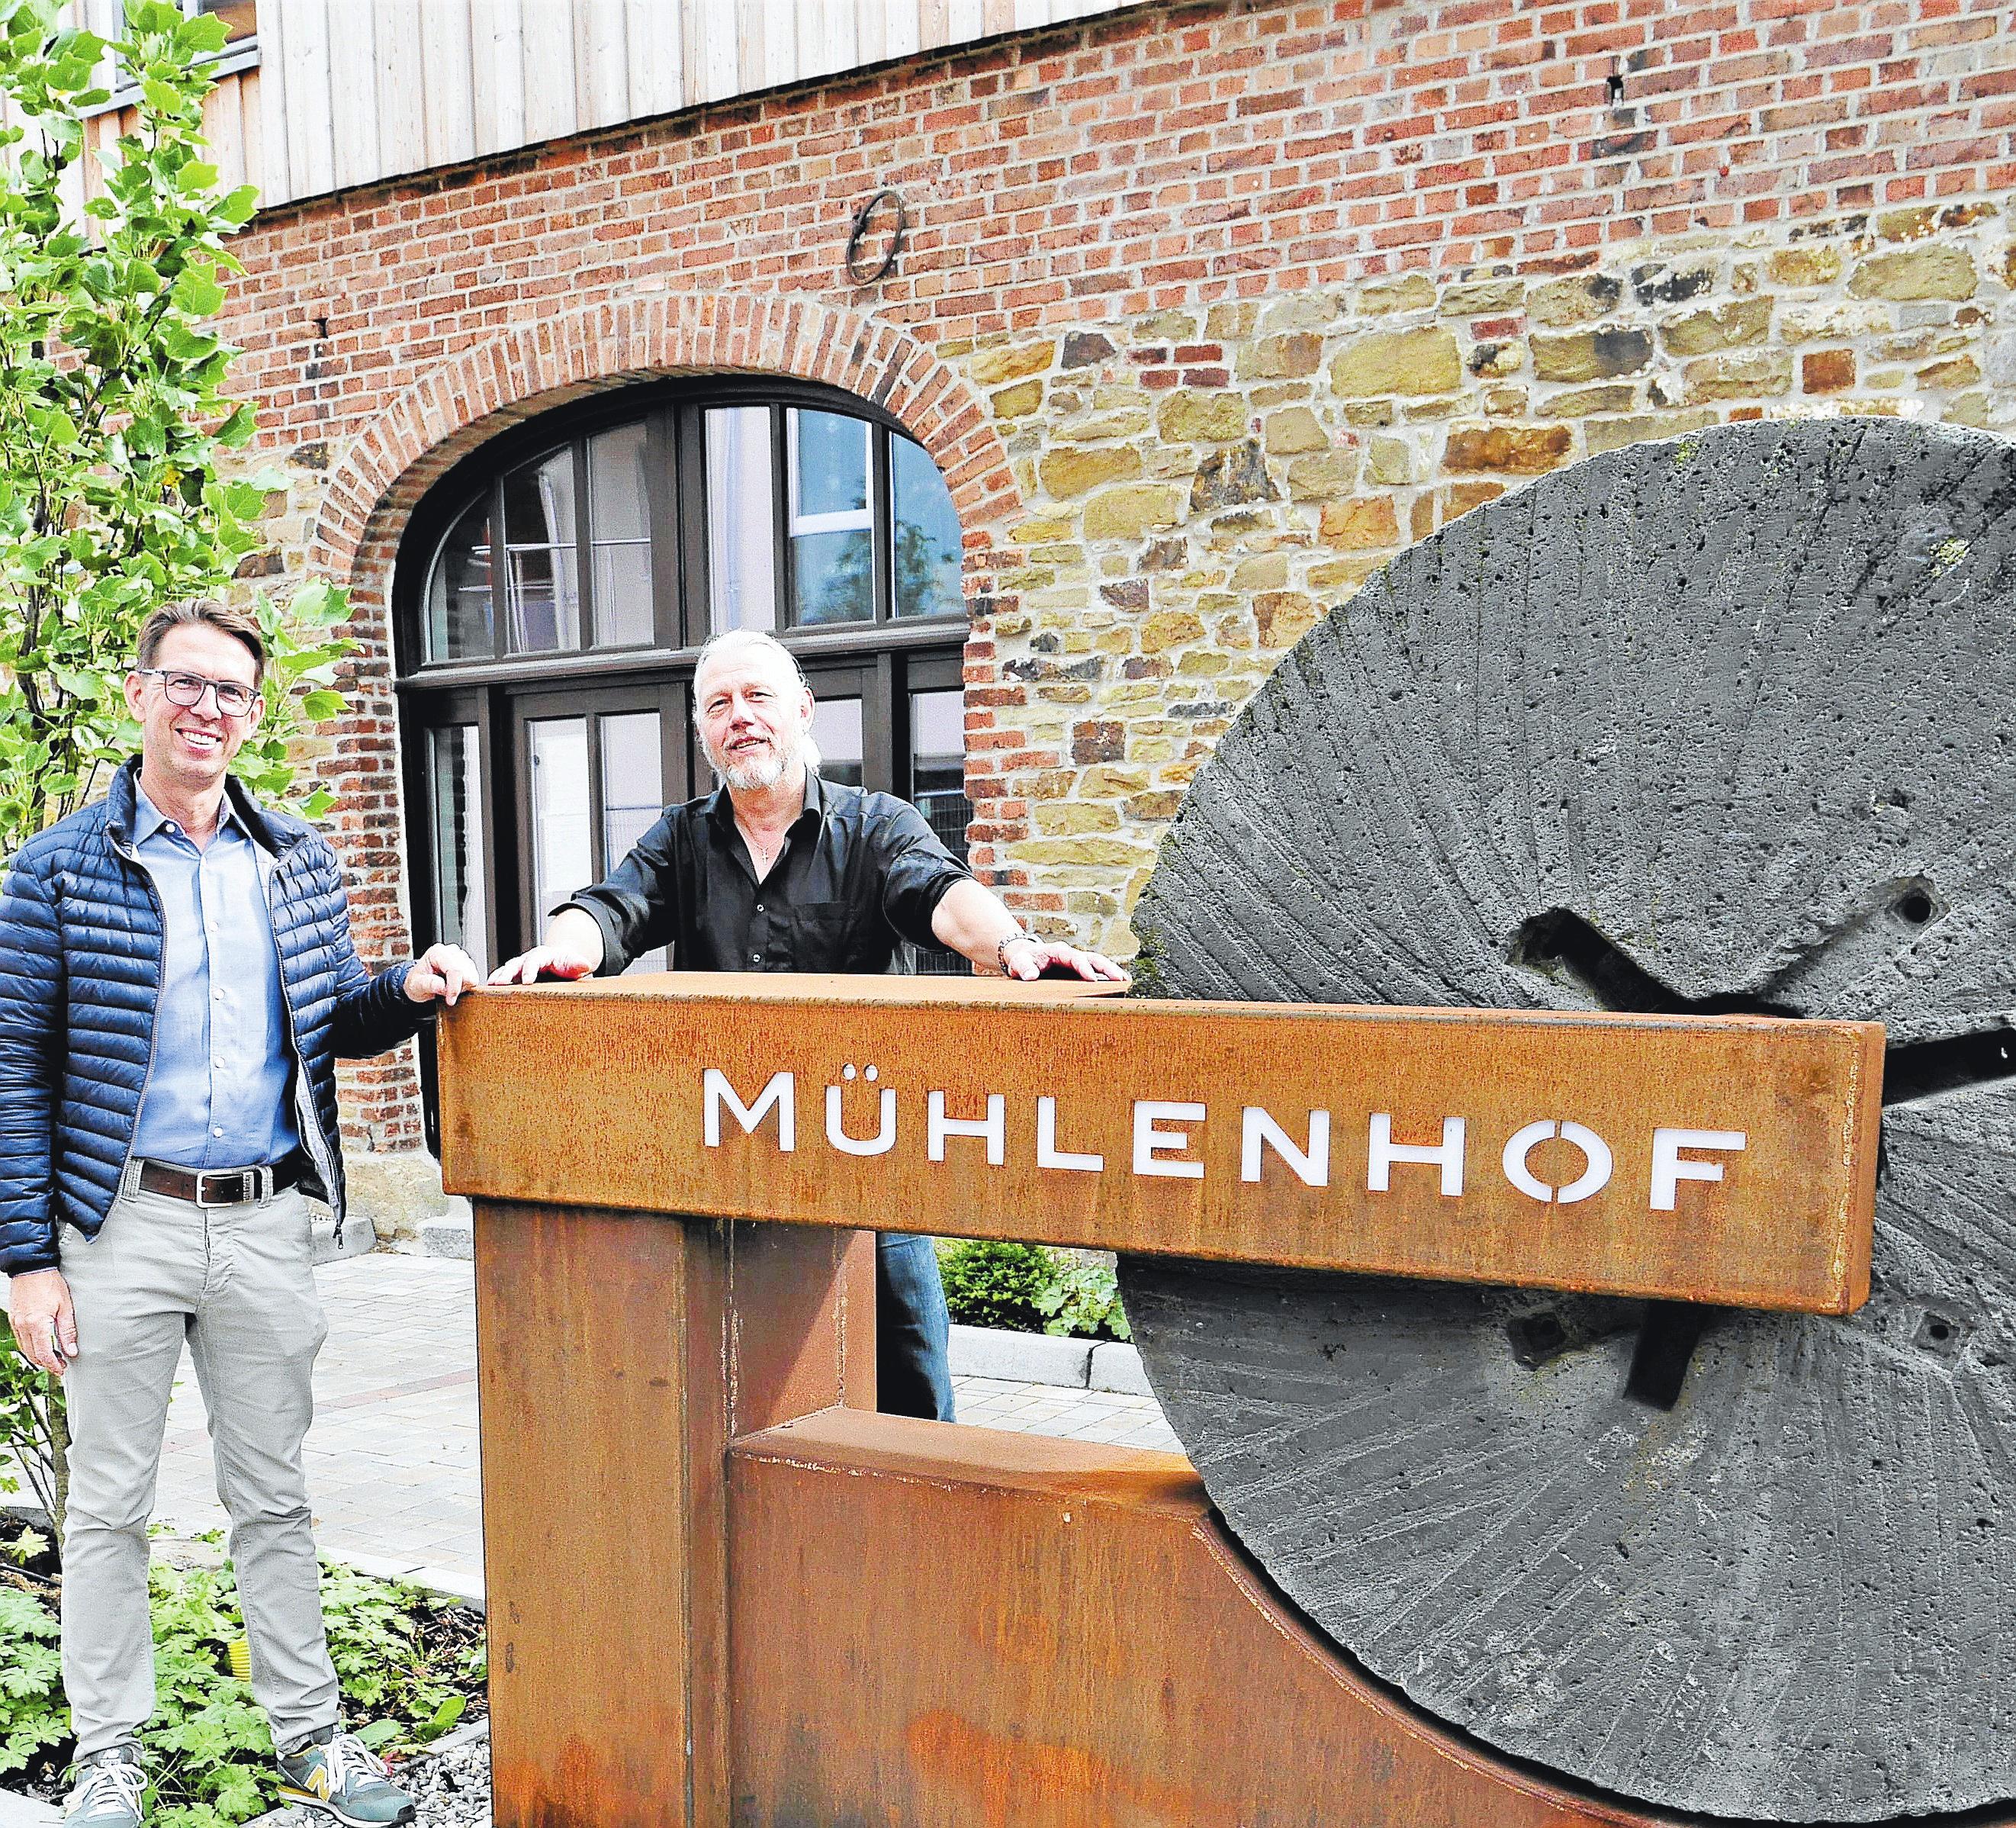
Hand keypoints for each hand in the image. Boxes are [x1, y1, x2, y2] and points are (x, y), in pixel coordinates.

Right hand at [7, 1270, 75, 1377]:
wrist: (32, 1267)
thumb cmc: (50, 1283)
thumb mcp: (66, 1306)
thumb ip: (68, 1331)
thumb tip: (72, 1350)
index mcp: (37, 1324)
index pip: (43, 1353)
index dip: (53, 1365)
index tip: (62, 1369)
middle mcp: (23, 1325)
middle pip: (32, 1354)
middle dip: (46, 1363)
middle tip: (59, 1365)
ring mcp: (16, 1322)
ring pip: (25, 1348)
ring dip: (37, 1355)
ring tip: (53, 1356)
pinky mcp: (13, 1318)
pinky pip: (20, 1338)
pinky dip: (30, 1345)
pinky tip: (40, 1344)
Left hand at [404, 943, 480, 1005]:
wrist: (419, 983)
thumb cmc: (417, 981)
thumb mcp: (416, 985)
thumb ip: (429, 984)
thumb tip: (442, 986)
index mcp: (437, 952)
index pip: (455, 969)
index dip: (454, 987)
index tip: (450, 999)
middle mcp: (451, 952)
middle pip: (466, 972)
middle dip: (458, 987)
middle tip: (445, 993)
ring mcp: (461, 957)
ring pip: (472, 975)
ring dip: (462, 987)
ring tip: (448, 988)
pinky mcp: (468, 965)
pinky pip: (474, 978)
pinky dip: (466, 986)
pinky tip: (454, 986)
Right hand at [488, 942, 598, 985]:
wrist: (562, 963)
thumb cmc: (569, 965)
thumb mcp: (575, 964)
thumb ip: (577, 964)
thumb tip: (585, 964)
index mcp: (543, 955)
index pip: (534, 960)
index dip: (530, 970)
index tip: (526, 981)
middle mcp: (529, 958)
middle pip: (515, 963)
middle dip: (507, 973)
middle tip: (499, 984)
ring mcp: (520, 966)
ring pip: (506, 969)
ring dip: (498, 977)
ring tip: (489, 987)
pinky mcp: (515, 975)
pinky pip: (504, 977)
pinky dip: (496, 982)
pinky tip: (487, 992)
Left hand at [999, 934, 1128, 982]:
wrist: (1026, 958)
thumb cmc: (1023, 961)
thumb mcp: (1019, 963)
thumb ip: (1023, 967)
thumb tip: (1031, 976)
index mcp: (1058, 951)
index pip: (1074, 957)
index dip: (1084, 967)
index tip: (1092, 979)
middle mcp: (1071, 955)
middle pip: (1093, 958)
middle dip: (1106, 968)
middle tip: (1119, 979)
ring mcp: (1077, 962)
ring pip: (1099, 964)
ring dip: (1112, 971)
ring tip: (1126, 982)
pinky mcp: (1080, 971)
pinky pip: (1097, 971)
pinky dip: (1108, 977)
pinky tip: (1120, 985)